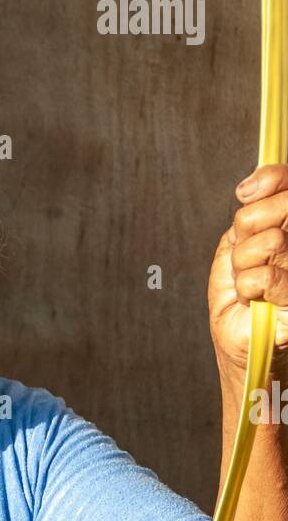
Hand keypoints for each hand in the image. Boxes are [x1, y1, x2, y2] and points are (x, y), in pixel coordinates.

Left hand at [209, 163, 287, 369]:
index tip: (247, 194)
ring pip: (272, 241)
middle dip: (249, 228)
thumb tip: (248, 187)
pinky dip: (248, 288)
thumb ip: (250, 209)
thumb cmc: (241, 293)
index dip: (270, 181)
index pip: (286, 181)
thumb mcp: (237, 243)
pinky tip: (254, 299)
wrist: (241, 339)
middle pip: (282, 205)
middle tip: (245, 254)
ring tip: (249, 282)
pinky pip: (266, 277)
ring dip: (243, 265)